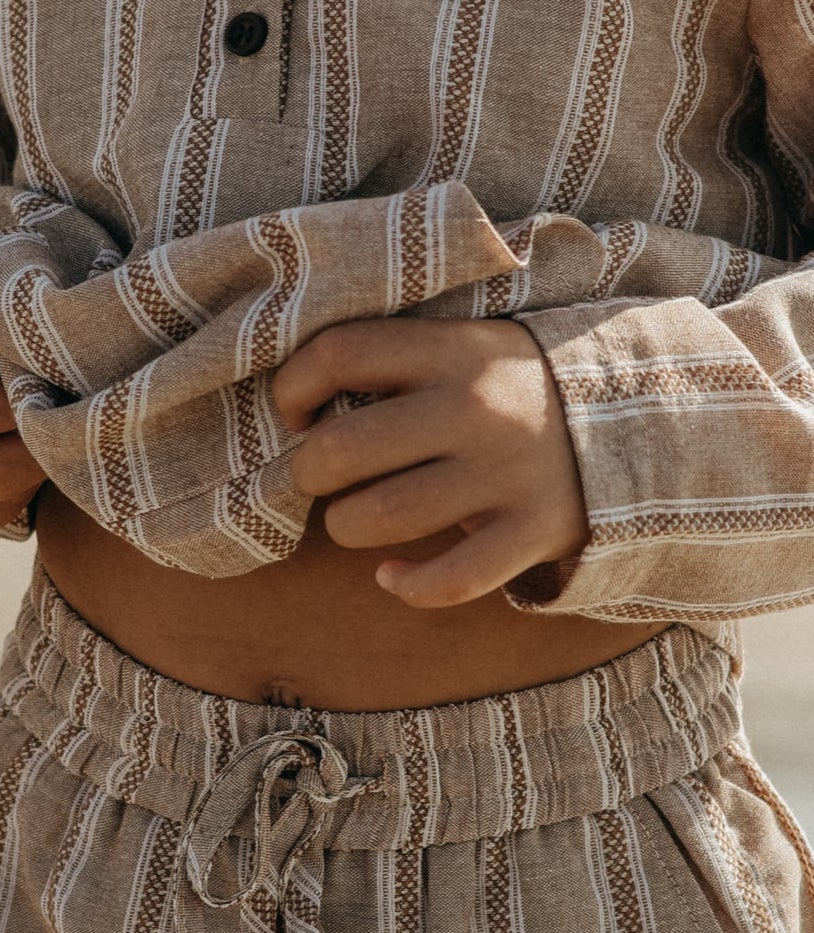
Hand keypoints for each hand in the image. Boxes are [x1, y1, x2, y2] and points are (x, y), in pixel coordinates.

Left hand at [270, 316, 587, 607]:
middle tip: (317, 476)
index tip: (295, 412)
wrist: (641, 414)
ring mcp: (506, 473)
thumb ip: (396, 359)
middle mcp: (475, 407)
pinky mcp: (534, 530)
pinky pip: (451, 579)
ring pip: (381, 517)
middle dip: (307, 472)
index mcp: (451, 349)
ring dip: (344, 527)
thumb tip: (297, 400)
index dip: (292, 386)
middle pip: (343, 448)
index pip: (339, 353)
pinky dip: (407, 587)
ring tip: (352, 519)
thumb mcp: (465, 345)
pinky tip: (391, 577)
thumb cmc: (515, 385)